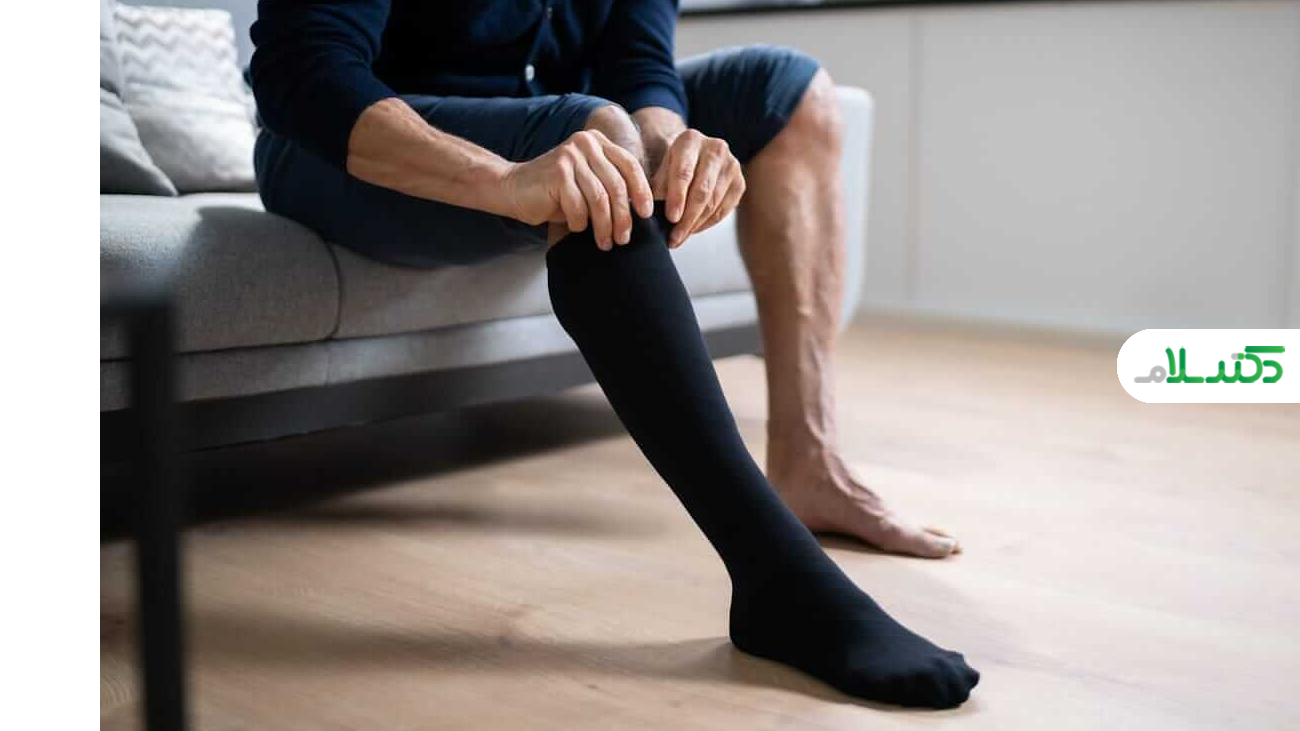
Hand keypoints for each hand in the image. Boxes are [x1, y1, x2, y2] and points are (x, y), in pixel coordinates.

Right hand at [502, 129, 652, 249]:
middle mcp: (586, 144)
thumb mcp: (588, 183)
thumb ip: (610, 185)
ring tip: (605, 243)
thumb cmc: (555, 192)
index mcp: (598, 142)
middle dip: (623, 217)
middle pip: (617, 185)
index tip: (647, 214)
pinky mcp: (557, 173)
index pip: (630, 165)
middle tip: (624, 238)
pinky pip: (578, 207)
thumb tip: (641, 210)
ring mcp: (571, 156)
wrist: (513, 188)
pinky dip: (579, 223)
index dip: (642, 191)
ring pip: (599, 199)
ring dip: (604, 226)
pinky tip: (576, 229)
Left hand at [651, 129, 744, 247]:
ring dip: (695, 225)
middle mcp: (715, 149)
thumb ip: (657, 187)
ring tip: (679, 237)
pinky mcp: (740, 182)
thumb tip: (648, 213)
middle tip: (674, 237)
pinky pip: (724, 210)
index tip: (671, 218)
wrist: (698, 157)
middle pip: (702, 191)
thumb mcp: (662, 168)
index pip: (684, 172)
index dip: (677, 197)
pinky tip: (693, 230)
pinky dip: (707, 224)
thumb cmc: (676, 165)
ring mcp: (731, 165)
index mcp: (691, 140)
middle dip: (687, 218)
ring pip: (713, 203)